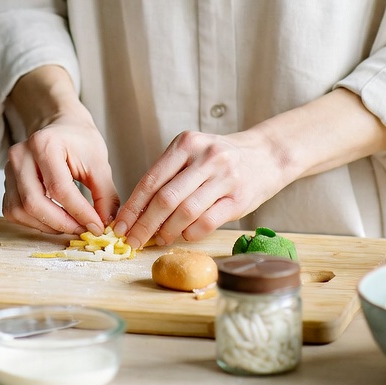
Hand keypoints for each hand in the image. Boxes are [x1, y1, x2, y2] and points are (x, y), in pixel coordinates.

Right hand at [2, 67, 119, 235]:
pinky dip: (33, 222)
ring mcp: (9, 169)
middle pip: (34, 203)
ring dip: (47, 226)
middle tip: (83, 230)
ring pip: (20, 211)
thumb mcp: (99, 163)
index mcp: (45, 144)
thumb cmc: (80, 142)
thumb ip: (104, 195)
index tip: (96, 227)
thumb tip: (104, 225)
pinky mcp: (7, 183)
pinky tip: (53, 220)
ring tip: (70, 225)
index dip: (79, 212)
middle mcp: (21, 156)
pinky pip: (13, 211)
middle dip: (61, 223)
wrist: (62, 127)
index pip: (59, 188)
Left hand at [113, 127, 285, 249]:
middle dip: (144, 225)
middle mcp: (206, 157)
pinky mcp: (238, 199)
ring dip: (167, 231)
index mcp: (187, 143)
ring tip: (159, 238)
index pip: (151, 179)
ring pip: (185, 213)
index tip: (119, 226)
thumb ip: (168, 176)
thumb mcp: (193, 154)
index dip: (132, 207)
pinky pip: (207, 223)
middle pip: (165, 198)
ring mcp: (224, 177)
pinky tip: (184, 234)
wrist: (266, 155)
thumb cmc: (220, 159)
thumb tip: (136, 213)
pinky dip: (190, 233)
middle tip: (132, 241)